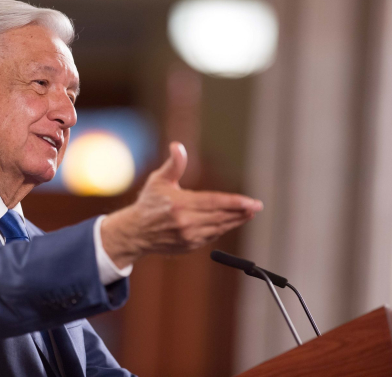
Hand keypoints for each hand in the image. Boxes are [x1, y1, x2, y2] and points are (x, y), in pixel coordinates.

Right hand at [101, 142, 262, 268]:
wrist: (135, 232)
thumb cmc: (148, 204)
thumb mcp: (158, 180)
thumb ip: (173, 164)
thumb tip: (177, 146)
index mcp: (180, 204)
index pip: (215, 202)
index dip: (236, 202)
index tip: (252, 202)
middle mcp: (186, 222)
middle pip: (221, 216)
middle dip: (241, 211)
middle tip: (256, 207)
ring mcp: (188, 236)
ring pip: (219, 228)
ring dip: (236, 221)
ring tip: (248, 214)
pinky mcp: (189, 246)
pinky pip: (211, 236)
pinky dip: (222, 229)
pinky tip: (230, 222)